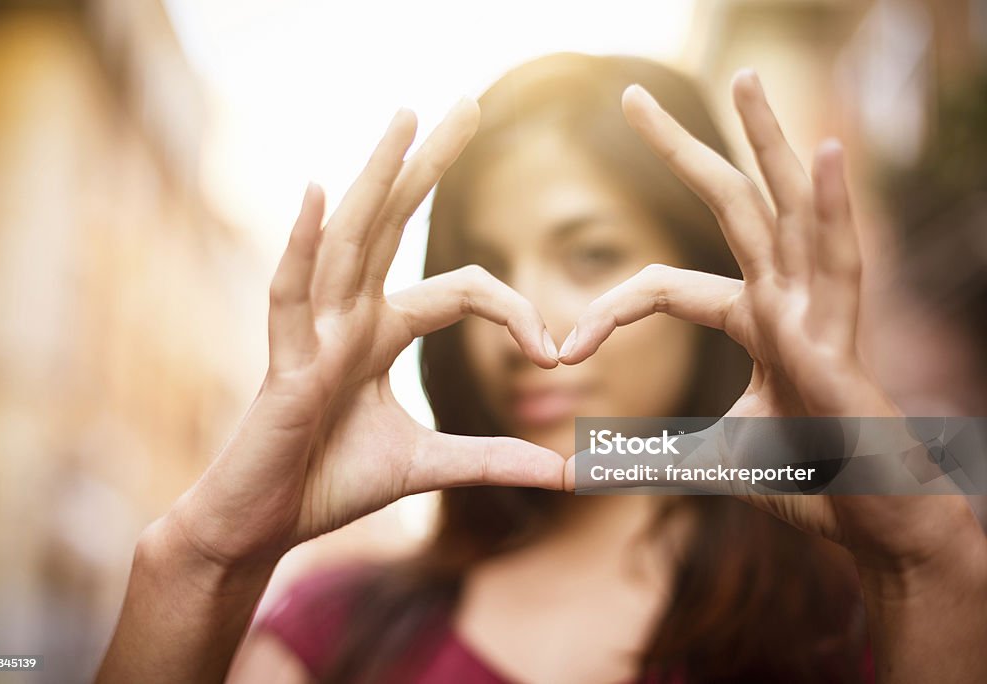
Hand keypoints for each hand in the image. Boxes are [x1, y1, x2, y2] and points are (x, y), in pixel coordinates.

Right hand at [170, 101, 563, 569]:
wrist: (264, 525)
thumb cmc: (330, 484)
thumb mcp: (427, 465)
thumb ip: (494, 459)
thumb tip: (569, 473)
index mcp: (383, 332)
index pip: (462, 290)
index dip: (516, 311)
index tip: (557, 354)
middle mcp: (350, 317)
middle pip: (394, 225)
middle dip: (430, 164)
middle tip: (468, 101)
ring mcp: (315, 333)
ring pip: (348, 241)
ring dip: (376, 178)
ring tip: (404, 117)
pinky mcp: (284, 363)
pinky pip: (289, 295)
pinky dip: (299, 245)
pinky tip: (313, 192)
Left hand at [559, 70, 981, 574]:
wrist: (868, 520)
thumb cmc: (805, 481)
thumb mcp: (710, 461)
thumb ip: (650, 456)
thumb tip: (576, 473)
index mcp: (752, 319)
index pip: (662, 288)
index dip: (606, 313)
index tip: (560, 352)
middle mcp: (782, 298)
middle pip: (727, 204)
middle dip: (681, 148)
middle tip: (630, 95)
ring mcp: (814, 308)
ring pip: (784, 206)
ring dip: (768, 138)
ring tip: (744, 76)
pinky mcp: (840, 334)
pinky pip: (838, 259)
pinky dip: (834, 205)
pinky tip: (826, 149)